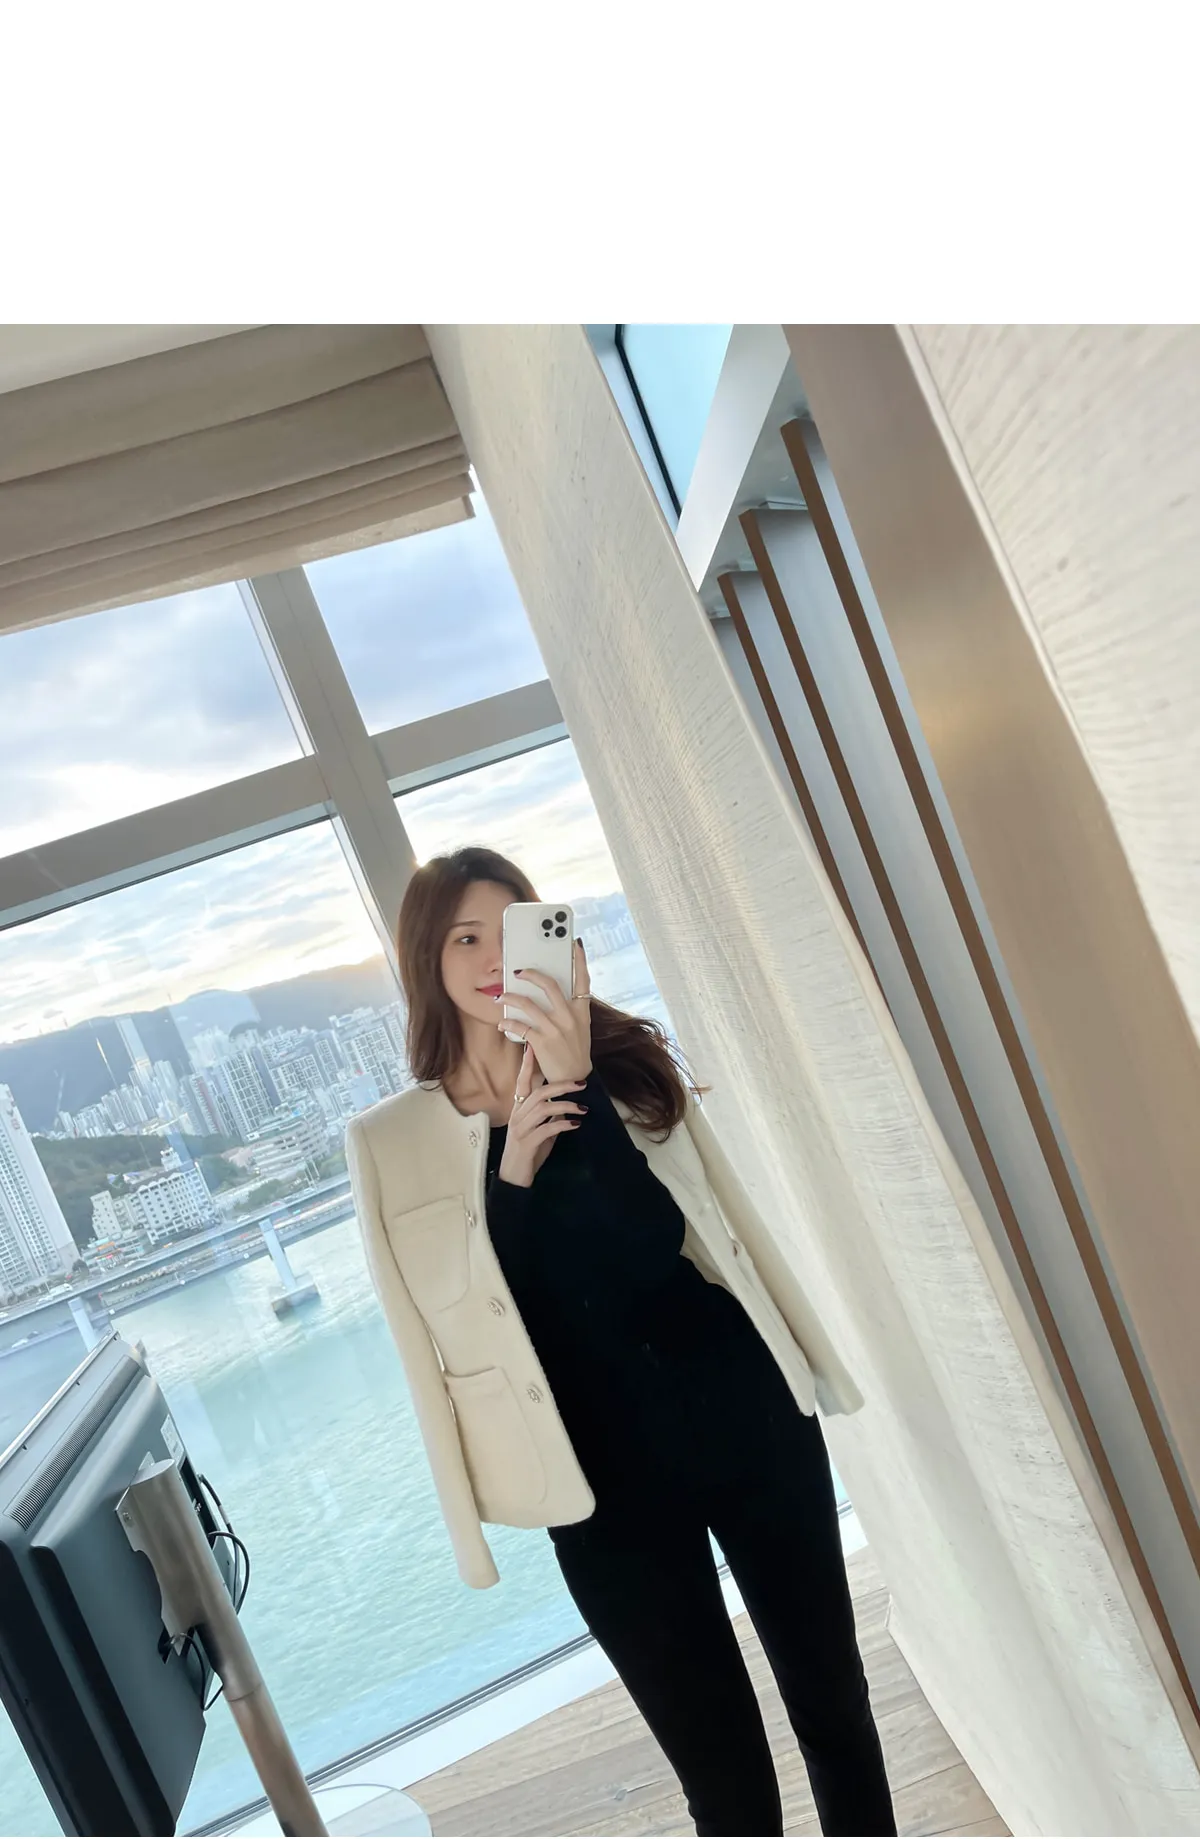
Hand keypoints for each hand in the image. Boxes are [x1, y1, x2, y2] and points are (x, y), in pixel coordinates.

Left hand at [497, 938, 592, 1083]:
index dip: (579, 959)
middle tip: (519, 971)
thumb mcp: (580, 1026)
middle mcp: (570, 1017)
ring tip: (501, 997)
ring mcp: (556, 1029)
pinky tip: (501, 1023)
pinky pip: (520, 1026)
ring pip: (529, 1004)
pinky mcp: (542, 1042)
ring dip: (510, 998)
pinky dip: (507, 1023)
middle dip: (532, 974)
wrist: (574, 1079)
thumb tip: (549, 990)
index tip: (574, 943)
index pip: (583, 979)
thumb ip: (569, 1008)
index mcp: (581, 1010)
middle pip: (550, 985)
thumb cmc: (574, 1050)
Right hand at [497, 1045, 587, 1188]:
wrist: (513, 1176)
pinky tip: (576, 1124)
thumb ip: (548, 1115)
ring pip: (543, 1109)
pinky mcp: (527, 1143)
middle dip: (561, 1085)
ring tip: (583, 1107)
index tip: (532, 1046)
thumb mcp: (539, 1129)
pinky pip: (547, 1130)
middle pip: (538, 1092)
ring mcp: (521, 1129)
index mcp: (519, 1109)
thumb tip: (565, 1103)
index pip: (522, 1082)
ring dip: (566, 1105)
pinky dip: (563, 1125)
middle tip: (581, 1083)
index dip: (527, 1064)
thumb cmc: (528, 1150)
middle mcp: (517, 1115)